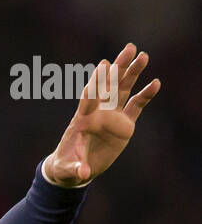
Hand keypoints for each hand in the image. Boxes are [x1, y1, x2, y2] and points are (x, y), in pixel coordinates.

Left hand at [43, 43, 160, 186]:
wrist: (75, 168)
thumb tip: (84, 174)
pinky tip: (155, 83)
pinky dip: (145, 95)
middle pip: (109, 86)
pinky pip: (135, 107)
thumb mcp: (68, 170)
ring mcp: (112, 116)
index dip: (96, 82)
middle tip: (129, 48)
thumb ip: (76, 169)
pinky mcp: (123, 124)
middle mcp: (98, 112)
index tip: (103, 65)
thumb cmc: (67, 166)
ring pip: (123, 90)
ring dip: (132, 73)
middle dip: (118, 68)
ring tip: (143, 56)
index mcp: (82, 119)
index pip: (89, 98)